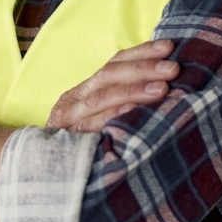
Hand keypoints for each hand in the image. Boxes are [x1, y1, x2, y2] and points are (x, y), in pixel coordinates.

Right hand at [46, 39, 178, 132]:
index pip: (114, 63)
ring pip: (101, 98)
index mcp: (85, 90)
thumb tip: (167, 80)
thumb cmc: (88, 145)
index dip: (141, 52)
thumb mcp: (103, 117)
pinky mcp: (68, 141)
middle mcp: (74, 100)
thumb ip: (125, 98)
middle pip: (109, 76)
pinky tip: (133, 111)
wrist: (49, 175)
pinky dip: (112, 116)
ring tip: (162, 89)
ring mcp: (69, 120)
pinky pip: (92, 126)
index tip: (168, 46)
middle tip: (172, 68)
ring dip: (133, 91)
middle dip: (142, 69)